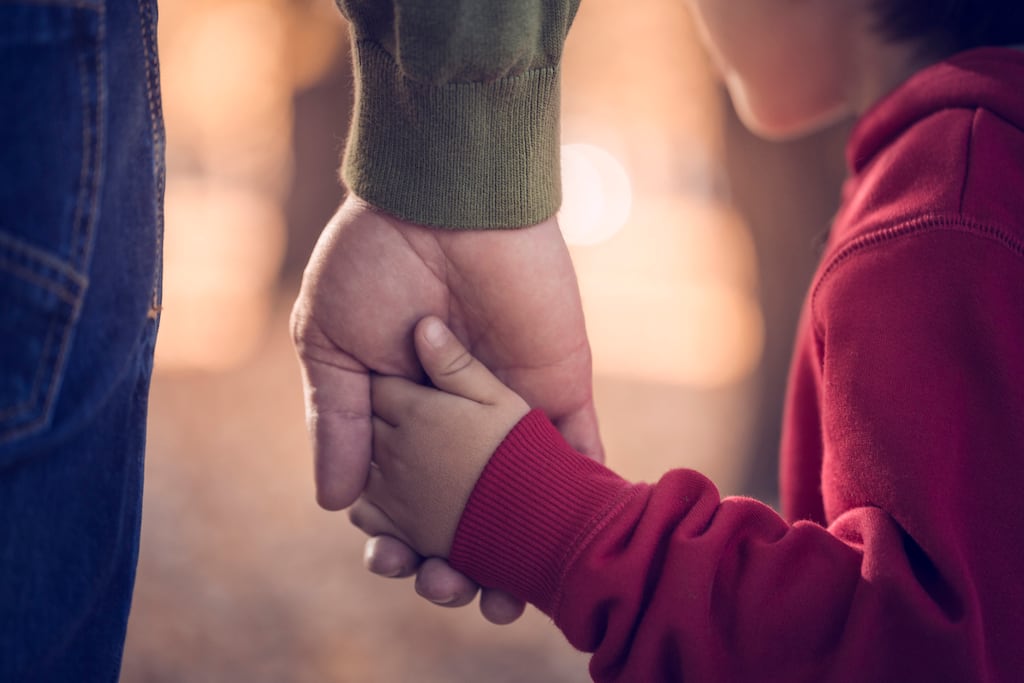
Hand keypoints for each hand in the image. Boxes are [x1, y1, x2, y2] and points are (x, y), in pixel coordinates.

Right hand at [291, 196, 602, 621]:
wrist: (443, 200)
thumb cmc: (375, 261)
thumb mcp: (331, 342)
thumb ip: (338, 421)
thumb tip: (334, 506)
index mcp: (399, 410)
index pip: (398, 494)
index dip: (392, 538)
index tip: (388, 565)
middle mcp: (456, 417)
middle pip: (460, 509)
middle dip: (452, 558)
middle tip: (446, 588)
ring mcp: (509, 407)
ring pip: (518, 497)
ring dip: (514, 550)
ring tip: (501, 602)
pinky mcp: (557, 389)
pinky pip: (577, 453)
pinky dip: (577, 501)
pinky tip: (566, 551)